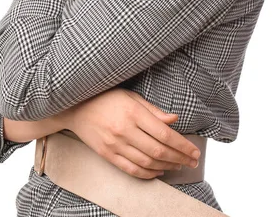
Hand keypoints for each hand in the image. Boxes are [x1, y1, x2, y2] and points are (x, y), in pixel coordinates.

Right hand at [65, 87, 200, 179]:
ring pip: (147, 163)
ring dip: (167, 167)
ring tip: (179, 165)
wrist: (76, 109)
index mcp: (133, 112)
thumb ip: (153, 110)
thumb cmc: (105, 98)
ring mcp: (115, 145)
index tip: (194, 151)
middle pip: (158, 151)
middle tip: (193, 162)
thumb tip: (174, 119)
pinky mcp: (108, 155)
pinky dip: (148, 174)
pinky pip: (132, 169)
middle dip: (180, 158)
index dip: (182, 145)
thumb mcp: (130, 96)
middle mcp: (125, 130)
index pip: (164, 133)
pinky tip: (159, 171)